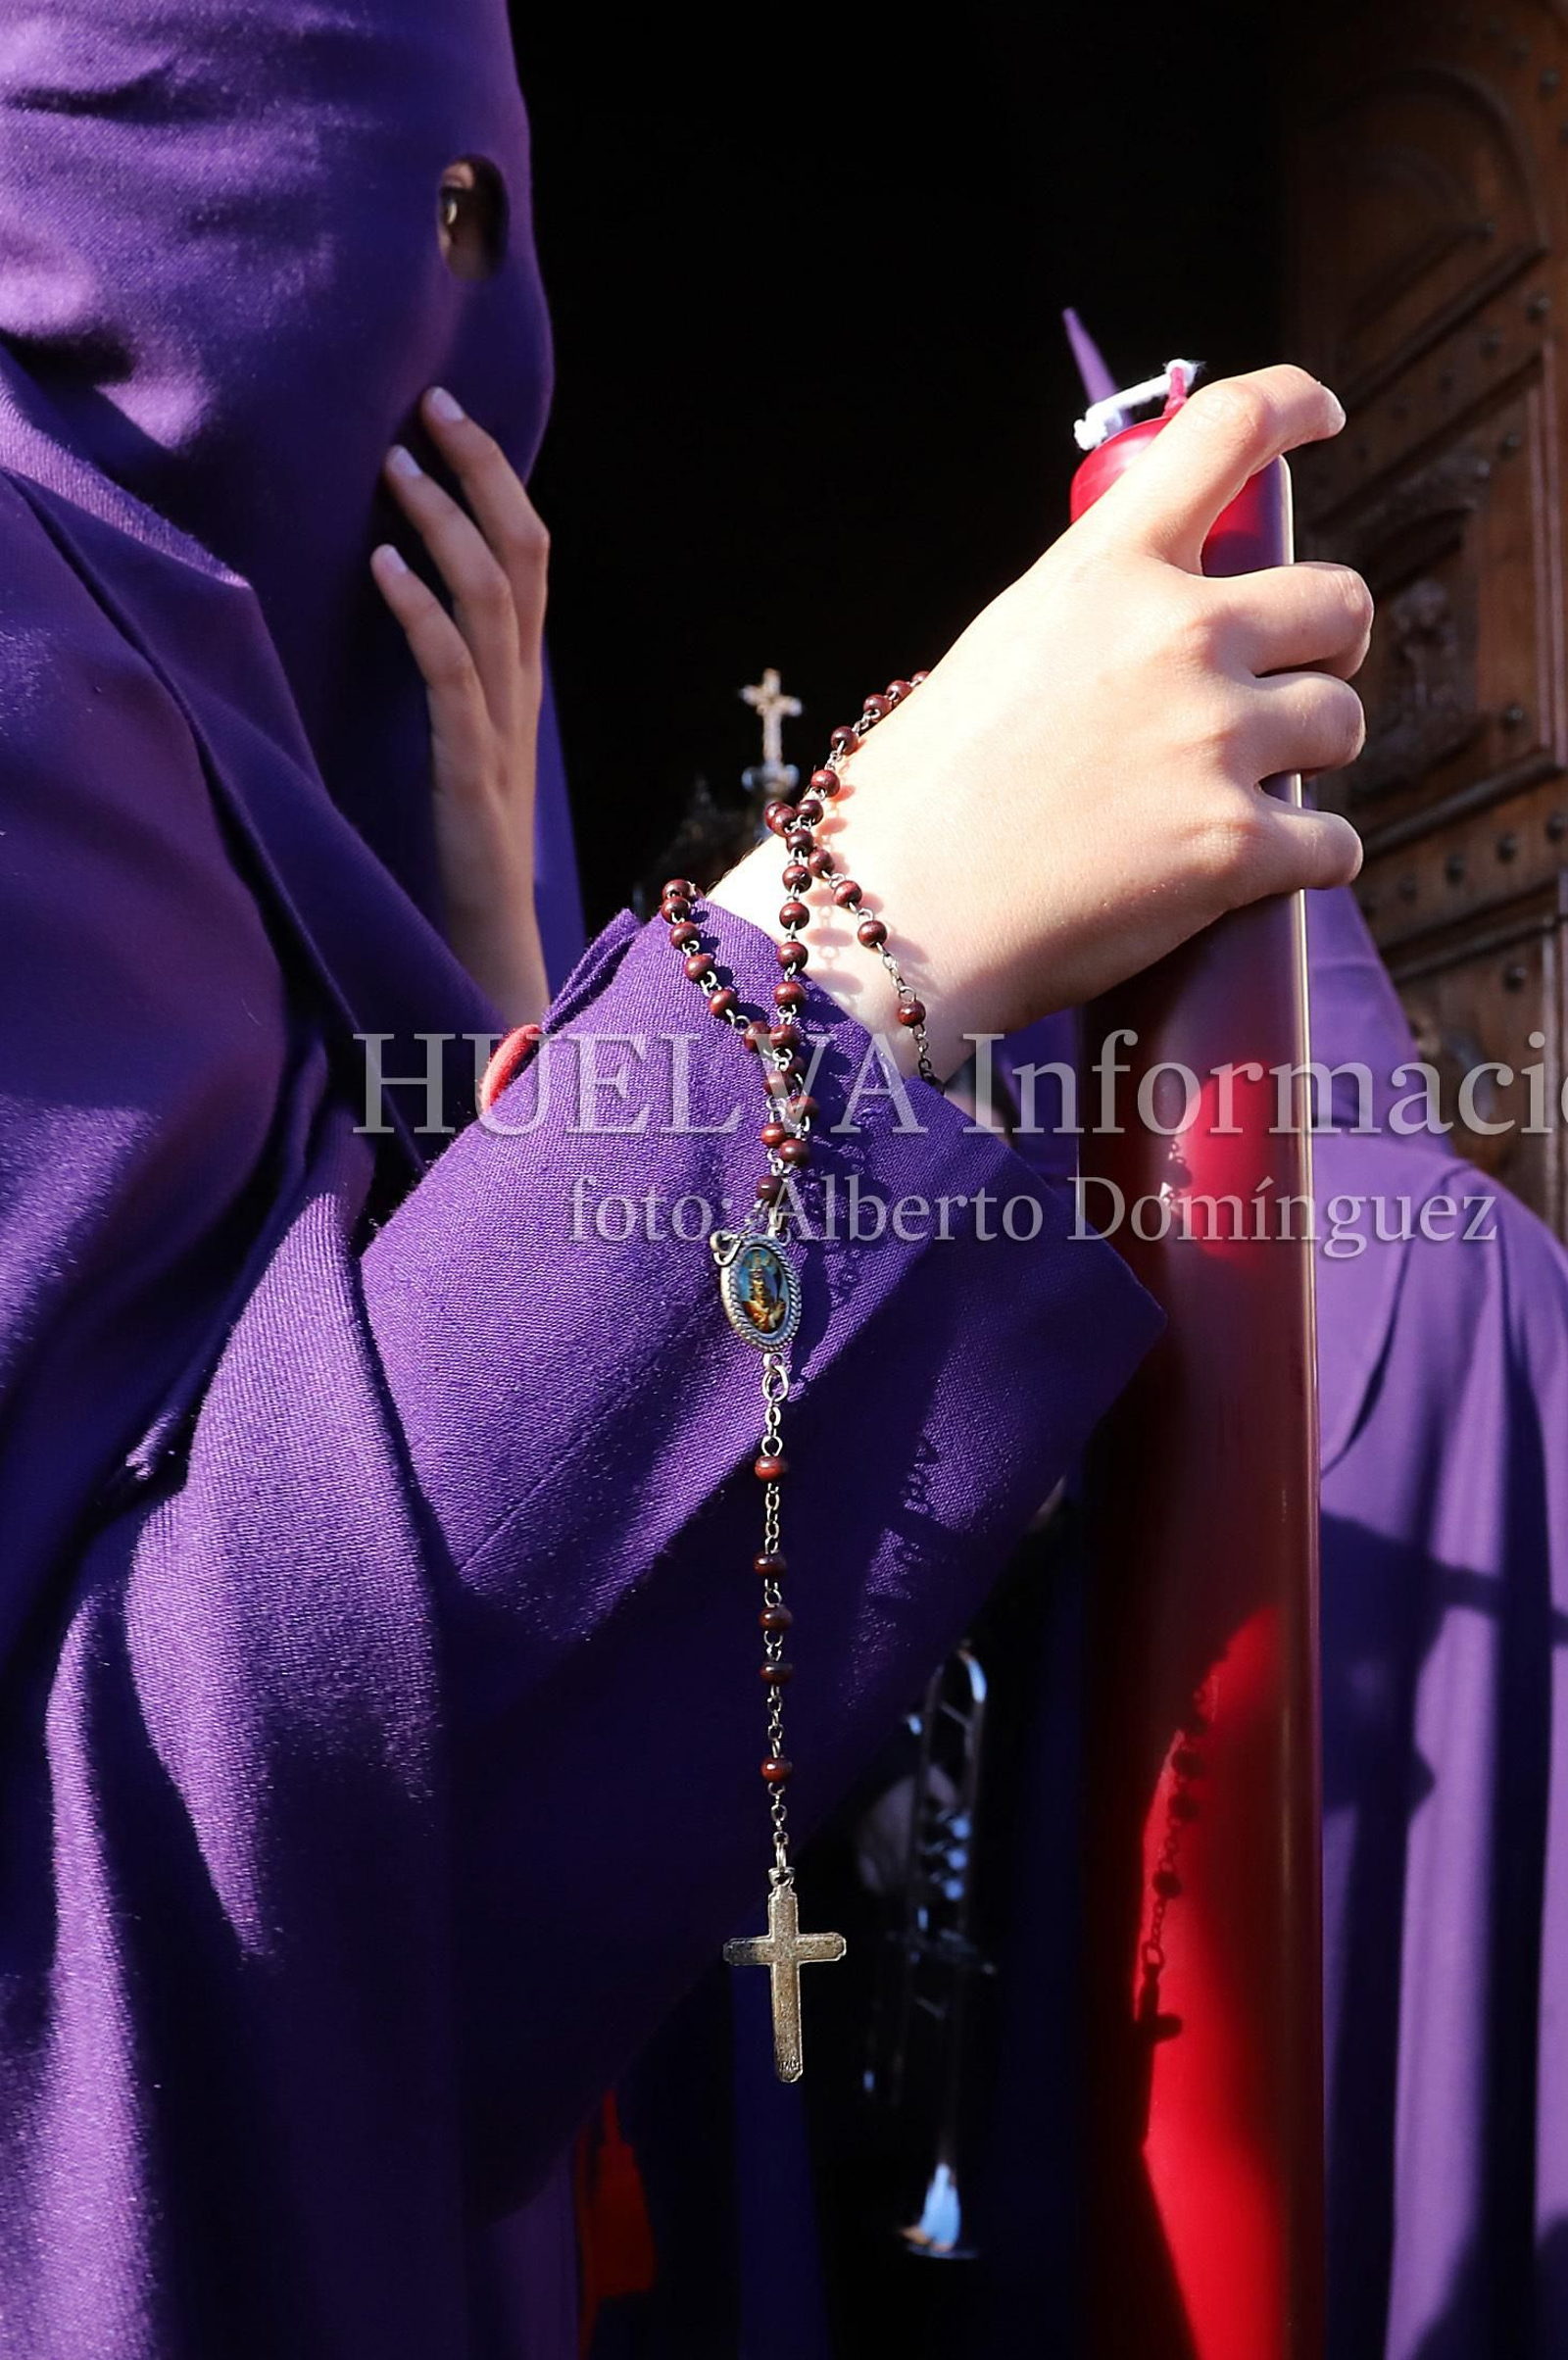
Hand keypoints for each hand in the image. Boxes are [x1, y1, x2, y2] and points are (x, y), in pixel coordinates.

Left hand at [371, 386, 549, 1026]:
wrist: (486, 953)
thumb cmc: (458, 857)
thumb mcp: (457, 746)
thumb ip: (449, 677)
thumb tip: (405, 598)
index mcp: (519, 681)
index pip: (527, 554)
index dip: (495, 475)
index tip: (445, 410)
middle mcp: (521, 692)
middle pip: (523, 555)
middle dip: (479, 470)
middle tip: (429, 404)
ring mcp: (500, 732)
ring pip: (490, 600)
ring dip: (441, 524)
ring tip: (394, 468)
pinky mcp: (469, 775)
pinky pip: (452, 675)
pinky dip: (418, 611)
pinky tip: (379, 566)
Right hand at [709, 364, 1367, 1079]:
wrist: (889, 923)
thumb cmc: (918, 802)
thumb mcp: (1000, 651)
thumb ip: (1093, 615)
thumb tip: (1159, 618)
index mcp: (1105, 571)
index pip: (1225, 429)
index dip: (1293, 404)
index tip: (1322, 415)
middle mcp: (1175, 637)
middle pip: (1338, 599)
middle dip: (1328, 644)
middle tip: (1292, 683)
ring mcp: (1213, 742)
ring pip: (1343, 722)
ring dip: (1312, 758)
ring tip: (1251, 792)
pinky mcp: (1237, 847)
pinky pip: (1334, 843)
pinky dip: (1310, 861)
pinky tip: (1266, 872)